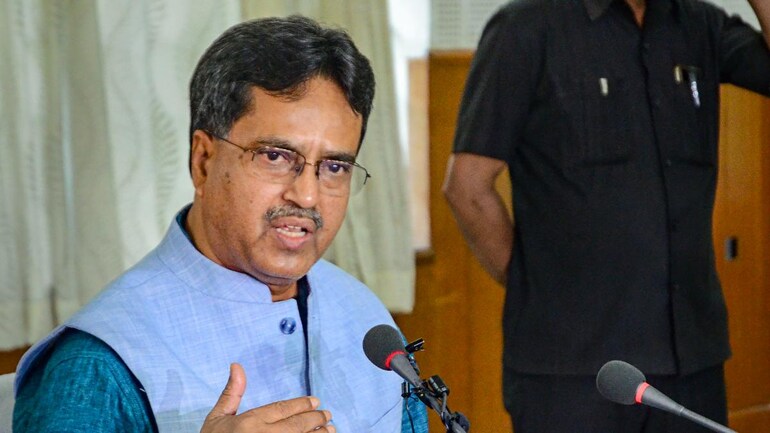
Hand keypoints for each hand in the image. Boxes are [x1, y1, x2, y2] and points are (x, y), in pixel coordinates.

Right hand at [201, 363, 334, 432]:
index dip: (302, 404)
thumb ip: (231, 393)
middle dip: (315, 418)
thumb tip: (237, 365)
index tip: (316, 401)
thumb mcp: (216, 418)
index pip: (282, 409)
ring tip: (330, 429)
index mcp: (248, 423)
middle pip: (296, 425)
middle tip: (327, 414)